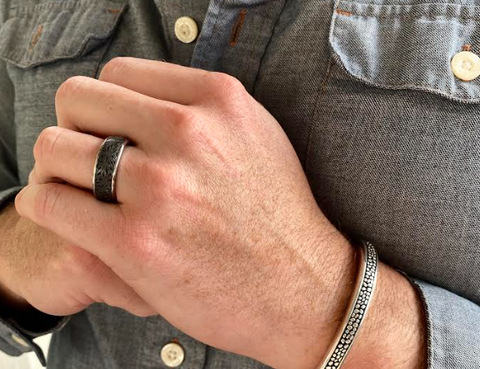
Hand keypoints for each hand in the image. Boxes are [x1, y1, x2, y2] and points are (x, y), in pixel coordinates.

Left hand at [16, 58, 353, 367]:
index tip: (109, 128)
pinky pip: (48, 202)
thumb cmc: (278, 214)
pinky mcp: (134, 242)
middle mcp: (187, 133)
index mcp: (216, 100)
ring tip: (76, 190)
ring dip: (57, 169)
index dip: (105, 102)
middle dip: (75, 127)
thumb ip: (203, 106)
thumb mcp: (257, 134)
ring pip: (54, 147)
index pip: (118, 72)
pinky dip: (45, 205)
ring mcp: (160, 187)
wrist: (300, 286)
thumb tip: (148, 98)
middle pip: (78, 99)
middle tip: (87, 158)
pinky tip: (68, 217)